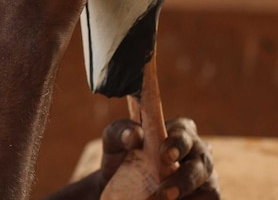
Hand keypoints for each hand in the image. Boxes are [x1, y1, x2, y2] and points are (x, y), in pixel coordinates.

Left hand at [100, 117, 219, 198]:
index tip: (165, 155)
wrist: (120, 190)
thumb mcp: (114, 142)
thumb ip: (120, 132)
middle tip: (165, 193)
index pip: (185, 131)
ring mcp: (206, 178)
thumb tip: (133, 135)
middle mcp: (198, 152)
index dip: (177, 143)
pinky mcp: (206, 198)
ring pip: (209, 189)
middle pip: (203, 162)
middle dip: (185, 179)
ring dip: (185, 196)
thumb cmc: (122, 157)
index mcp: (180, 130)